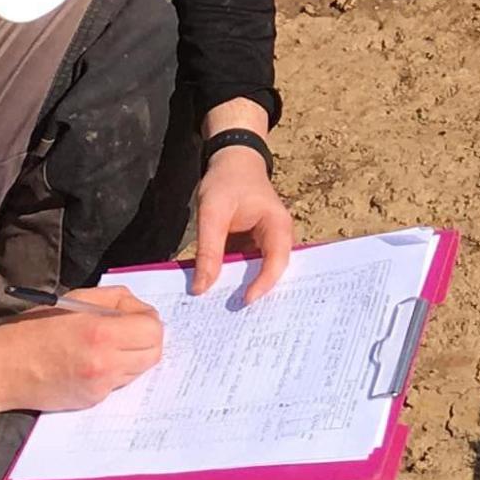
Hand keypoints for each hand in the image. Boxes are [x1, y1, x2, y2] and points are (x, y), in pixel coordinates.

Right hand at [0, 289, 162, 412]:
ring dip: (131, 355)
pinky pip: (118, 383)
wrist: (0, 369)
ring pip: (138, 370)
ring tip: (104, 345)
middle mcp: (105, 364)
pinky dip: (113, 370)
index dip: (148, 320)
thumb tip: (141, 309)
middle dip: (146, 339)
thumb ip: (114, 300)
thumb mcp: (74, 299)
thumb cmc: (33, 329)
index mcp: (101, 334)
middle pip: (153, 354)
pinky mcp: (92, 401)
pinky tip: (90, 361)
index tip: (135, 315)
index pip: (154, 330)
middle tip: (127, 329)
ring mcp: (100, 387)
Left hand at [193, 137, 295, 298]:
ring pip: (259, 273)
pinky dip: (235, 280)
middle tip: (237, 320)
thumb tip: (201, 288)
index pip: (276, 261)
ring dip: (244, 289)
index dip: (263, 284)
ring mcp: (267, 243)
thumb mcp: (212, 213)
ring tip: (228, 314)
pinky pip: (247, 267)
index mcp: (277, 226)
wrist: (232, 160)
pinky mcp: (254, 246)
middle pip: (272, 272)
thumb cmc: (226, 181)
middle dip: (257, 294)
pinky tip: (220, 295)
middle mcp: (278, 237)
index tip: (244, 301)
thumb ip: (208, 250)